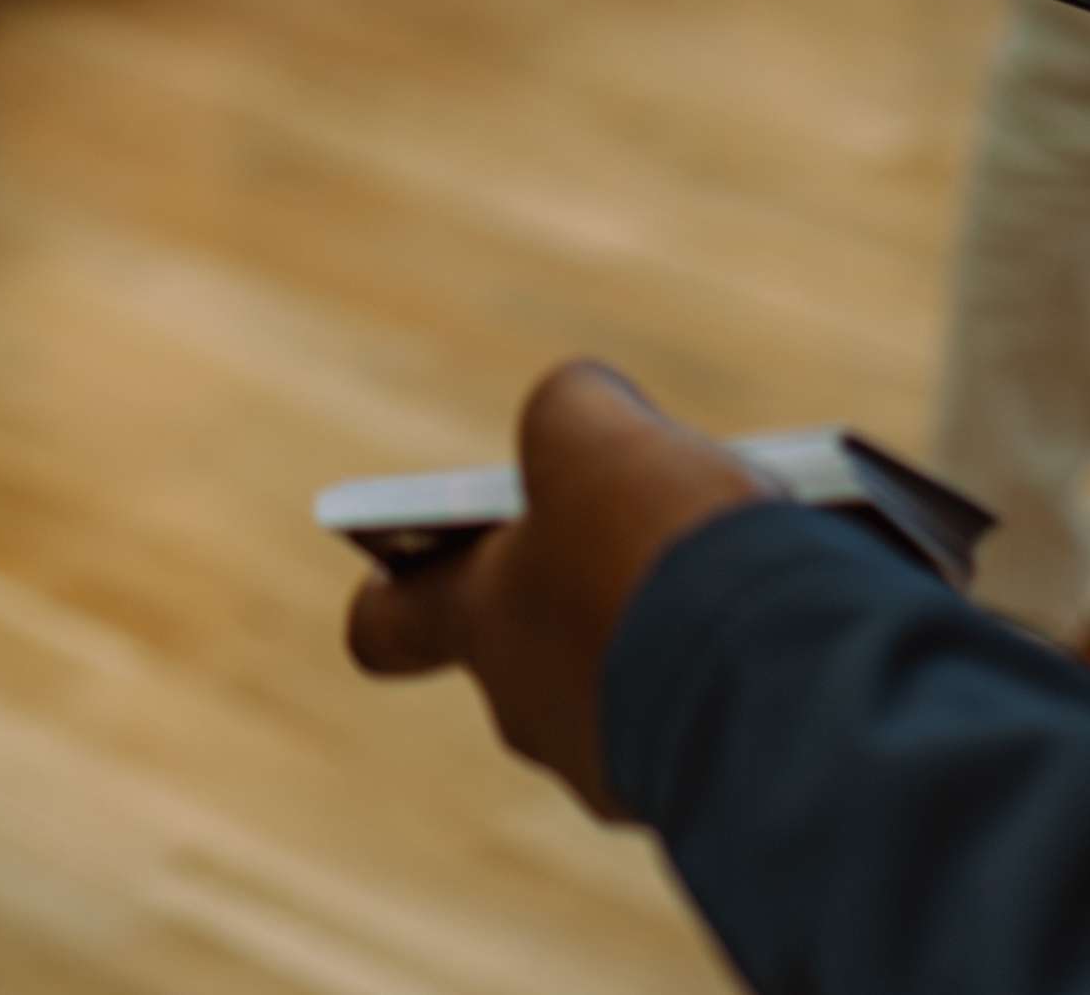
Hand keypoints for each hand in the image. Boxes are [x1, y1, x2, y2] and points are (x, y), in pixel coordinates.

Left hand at [347, 364, 771, 816]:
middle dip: (598, 572)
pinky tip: (817, 612)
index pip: (388, 624)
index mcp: (487, 627)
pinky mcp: (726, 796)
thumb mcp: (594, 434)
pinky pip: (731, 711)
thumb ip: (568, 408)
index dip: (394, 587)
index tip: (395, 561)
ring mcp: (632, 768)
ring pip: (646, 671)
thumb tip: (585, 424)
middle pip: (546, 632)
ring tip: (761, 547)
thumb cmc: (660, 553)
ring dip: (686, 618)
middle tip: (666, 508)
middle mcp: (542, 713)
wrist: (786, 690)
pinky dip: (759, 663)